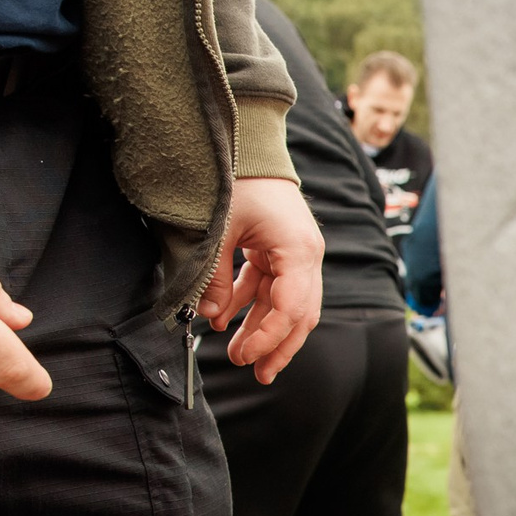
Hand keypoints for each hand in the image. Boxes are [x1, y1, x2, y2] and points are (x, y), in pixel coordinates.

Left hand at [199, 175, 323, 382]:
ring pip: (286, 304)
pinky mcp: (281, 248)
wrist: (247, 142)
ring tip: (239, 355)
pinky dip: (252, 305)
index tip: (246, 358)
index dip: (270, 339)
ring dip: (263, 329)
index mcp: (298, 251)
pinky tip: (227, 319)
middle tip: (256, 373)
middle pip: (300, 314)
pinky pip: (272, 286)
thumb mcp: (220, 230)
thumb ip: (216, 278)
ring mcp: (296, 252)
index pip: (291, 309)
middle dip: (278, 346)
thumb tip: (209, 317)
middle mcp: (306, 255)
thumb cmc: (237, 179)